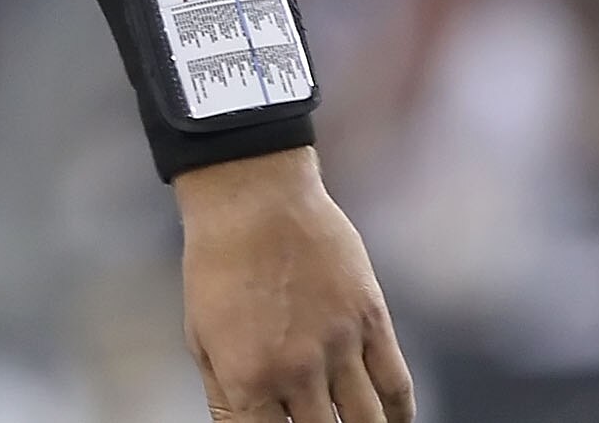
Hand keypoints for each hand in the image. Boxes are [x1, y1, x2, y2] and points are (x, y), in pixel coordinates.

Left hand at [176, 148, 413, 420]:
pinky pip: (396, 386)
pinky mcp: (371, 320)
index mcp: (248, 376)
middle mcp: (297, 370)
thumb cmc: (215, 262)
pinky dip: (399, 413)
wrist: (251, 198)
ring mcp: (339, 346)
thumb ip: (226, 393)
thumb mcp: (200, 334)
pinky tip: (391, 420)